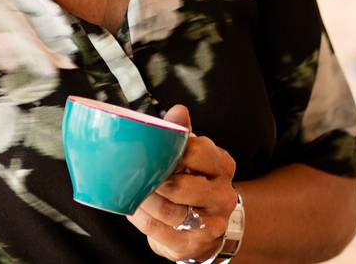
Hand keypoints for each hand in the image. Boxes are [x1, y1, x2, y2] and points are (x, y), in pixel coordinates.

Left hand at [126, 105, 239, 261]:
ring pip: (170, 211)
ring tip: (132, 191)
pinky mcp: (195, 244)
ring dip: (144, 201)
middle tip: (136, 174)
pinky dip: (142, 219)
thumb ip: (182, 134)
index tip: (152, 152)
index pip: (198, 152)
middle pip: (182, 186)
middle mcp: (223, 195)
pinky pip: (160, 231)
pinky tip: (134, 209)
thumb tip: (178, 111)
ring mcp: (212, 223)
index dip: (171, 153)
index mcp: (223, 166)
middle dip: (154, 181)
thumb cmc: (193, 181)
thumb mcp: (192, 155)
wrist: (207, 225)